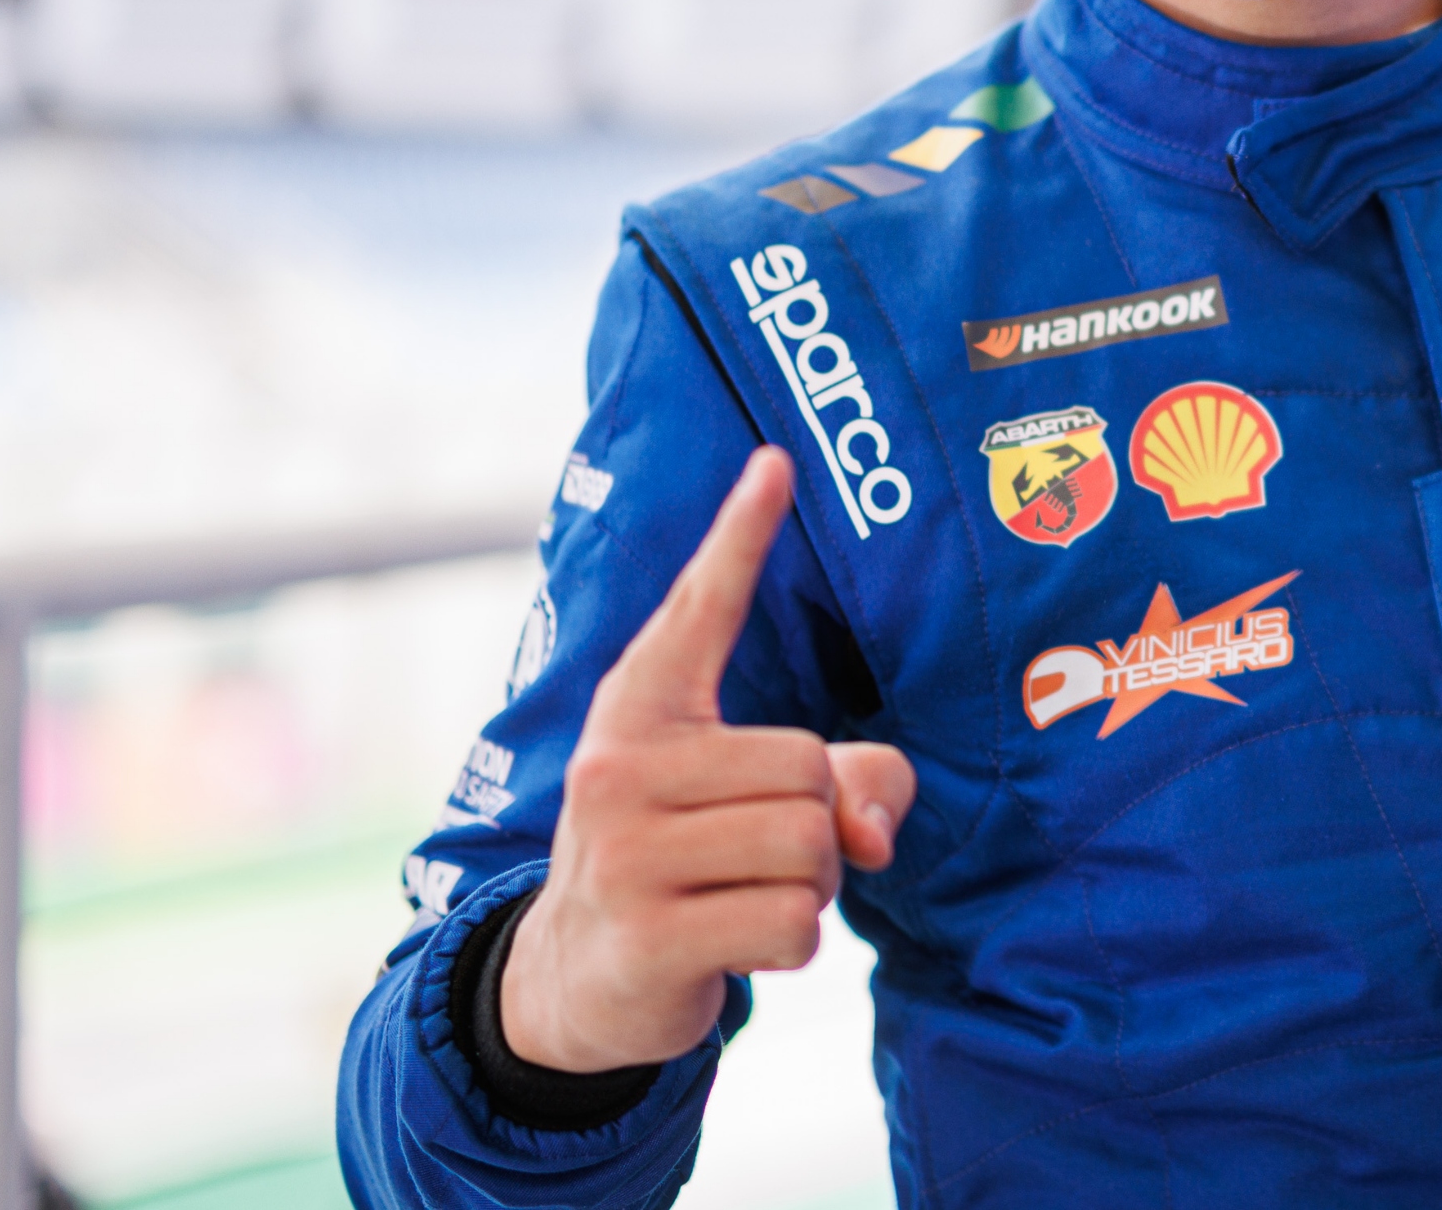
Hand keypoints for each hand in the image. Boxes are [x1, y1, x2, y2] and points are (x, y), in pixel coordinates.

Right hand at [502, 448, 916, 1072]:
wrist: (573, 977)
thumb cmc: (685, 862)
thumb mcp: (750, 801)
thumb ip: (846, 783)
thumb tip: (868, 832)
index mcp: (642, 708)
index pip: (701, 610)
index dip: (741, 536)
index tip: (776, 462)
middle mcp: (619, 766)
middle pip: (811, 770)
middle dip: (816, 825)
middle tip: (751, 854)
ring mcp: (625, 853)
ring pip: (813, 849)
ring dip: (809, 888)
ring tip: (740, 894)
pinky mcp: (648, 936)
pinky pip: (795, 925)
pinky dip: (791, 945)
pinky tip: (729, 944)